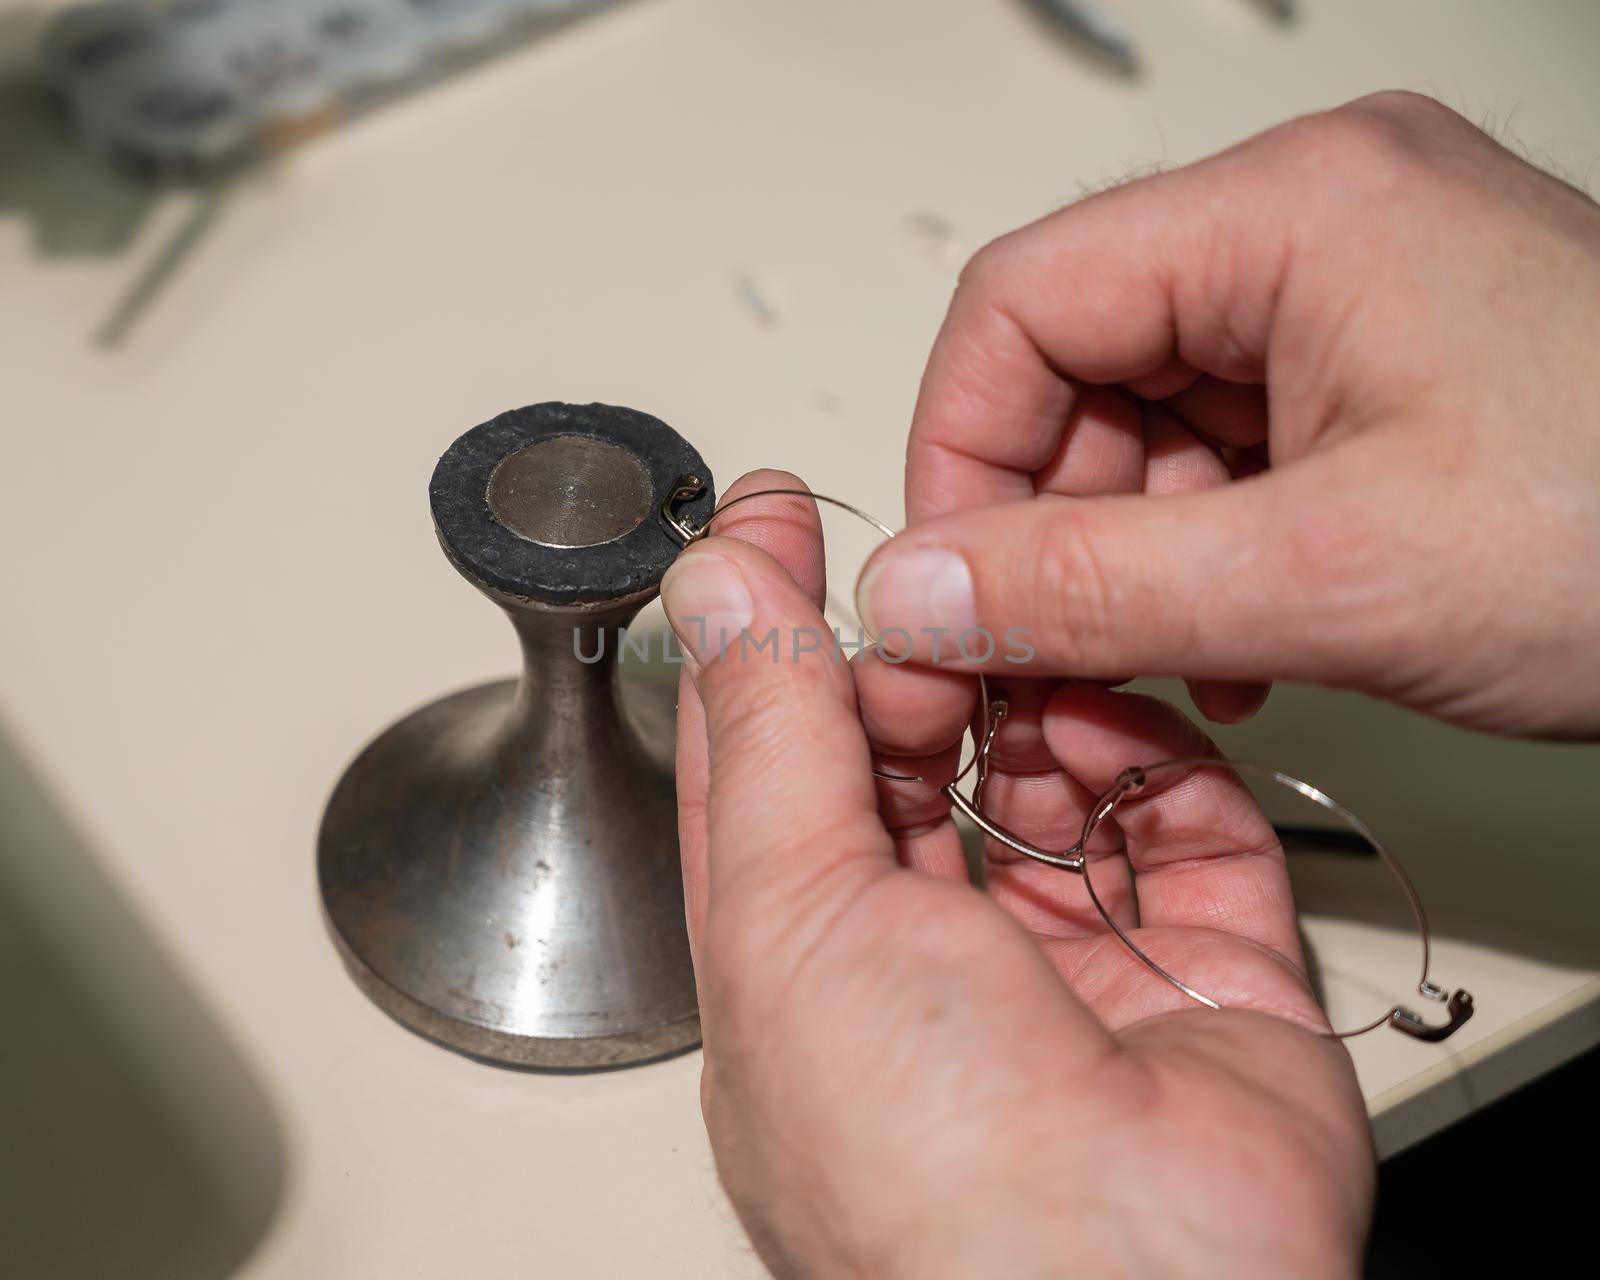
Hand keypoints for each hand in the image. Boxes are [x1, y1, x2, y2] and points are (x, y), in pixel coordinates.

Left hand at [665, 473, 1372, 1279]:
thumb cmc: (923, 1164)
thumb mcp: (789, 907)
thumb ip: (766, 732)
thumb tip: (711, 586)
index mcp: (803, 962)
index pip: (769, 762)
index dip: (764, 633)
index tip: (771, 519)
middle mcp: (932, 965)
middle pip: (918, 760)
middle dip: (920, 660)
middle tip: (938, 580)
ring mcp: (1071, 969)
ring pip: (1056, 778)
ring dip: (1042, 698)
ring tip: (1033, 642)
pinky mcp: (1202, 972)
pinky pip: (1188, 827)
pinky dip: (1160, 760)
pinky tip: (1127, 725)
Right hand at [858, 90, 1599, 739]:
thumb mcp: (1334, 575)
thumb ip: (1096, 590)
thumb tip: (924, 593)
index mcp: (1296, 209)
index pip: (1019, 304)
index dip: (960, 454)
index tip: (955, 583)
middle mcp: (1316, 228)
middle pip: (1076, 367)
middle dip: (1057, 526)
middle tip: (1065, 646)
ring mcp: (1351, 297)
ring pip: (1143, 428)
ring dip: (1134, 558)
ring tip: (1190, 657)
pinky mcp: (1380, 370)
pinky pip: (1224, 456)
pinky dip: (1204, 555)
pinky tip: (1243, 635)